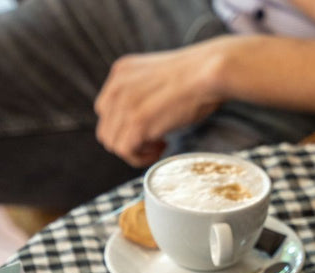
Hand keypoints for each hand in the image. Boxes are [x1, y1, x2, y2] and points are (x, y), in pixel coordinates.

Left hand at [94, 41, 224, 166]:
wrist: (208, 73)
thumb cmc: (197, 76)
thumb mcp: (159, 77)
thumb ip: (144, 93)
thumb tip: (145, 118)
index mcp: (120, 72)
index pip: (106, 109)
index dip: (124, 125)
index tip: (147, 129)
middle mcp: (116, 87)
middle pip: (107, 129)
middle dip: (128, 141)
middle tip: (154, 142)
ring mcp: (124, 105)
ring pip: (113, 143)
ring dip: (135, 151)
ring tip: (158, 146)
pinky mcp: (136, 123)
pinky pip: (125, 152)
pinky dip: (140, 157)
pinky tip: (160, 149)